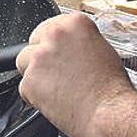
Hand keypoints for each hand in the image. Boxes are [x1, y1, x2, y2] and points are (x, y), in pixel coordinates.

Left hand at [16, 12, 133, 136]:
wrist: (111, 114)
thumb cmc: (112, 88)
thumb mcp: (101, 50)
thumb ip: (79, 42)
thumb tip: (68, 47)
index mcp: (74, 23)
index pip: (52, 27)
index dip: (55, 45)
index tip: (59, 55)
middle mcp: (54, 34)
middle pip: (34, 42)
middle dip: (42, 57)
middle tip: (58, 74)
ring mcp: (39, 57)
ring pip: (25, 63)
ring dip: (36, 75)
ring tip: (57, 89)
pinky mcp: (30, 80)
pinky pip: (25, 87)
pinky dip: (35, 97)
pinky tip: (54, 101)